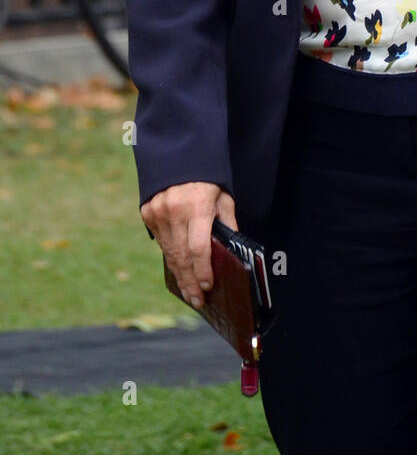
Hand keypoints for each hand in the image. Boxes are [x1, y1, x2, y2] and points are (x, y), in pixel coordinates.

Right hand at [141, 181, 237, 308]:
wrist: (178, 153)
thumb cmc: (207, 178)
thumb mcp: (223, 197)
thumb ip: (227, 223)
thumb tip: (231, 253)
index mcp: (196, 206)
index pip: (198, 248)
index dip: (203, 270)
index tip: (208, 286)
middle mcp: (174, 211)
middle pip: (181, 256)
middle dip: (190, 281)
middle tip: (197, 301)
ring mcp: (157, 213)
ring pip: (169, 252)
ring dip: (179, 274)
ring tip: (189, 293)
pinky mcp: (147, 213)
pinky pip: (160, 242)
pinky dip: (170, 257)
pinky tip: (178, 270)